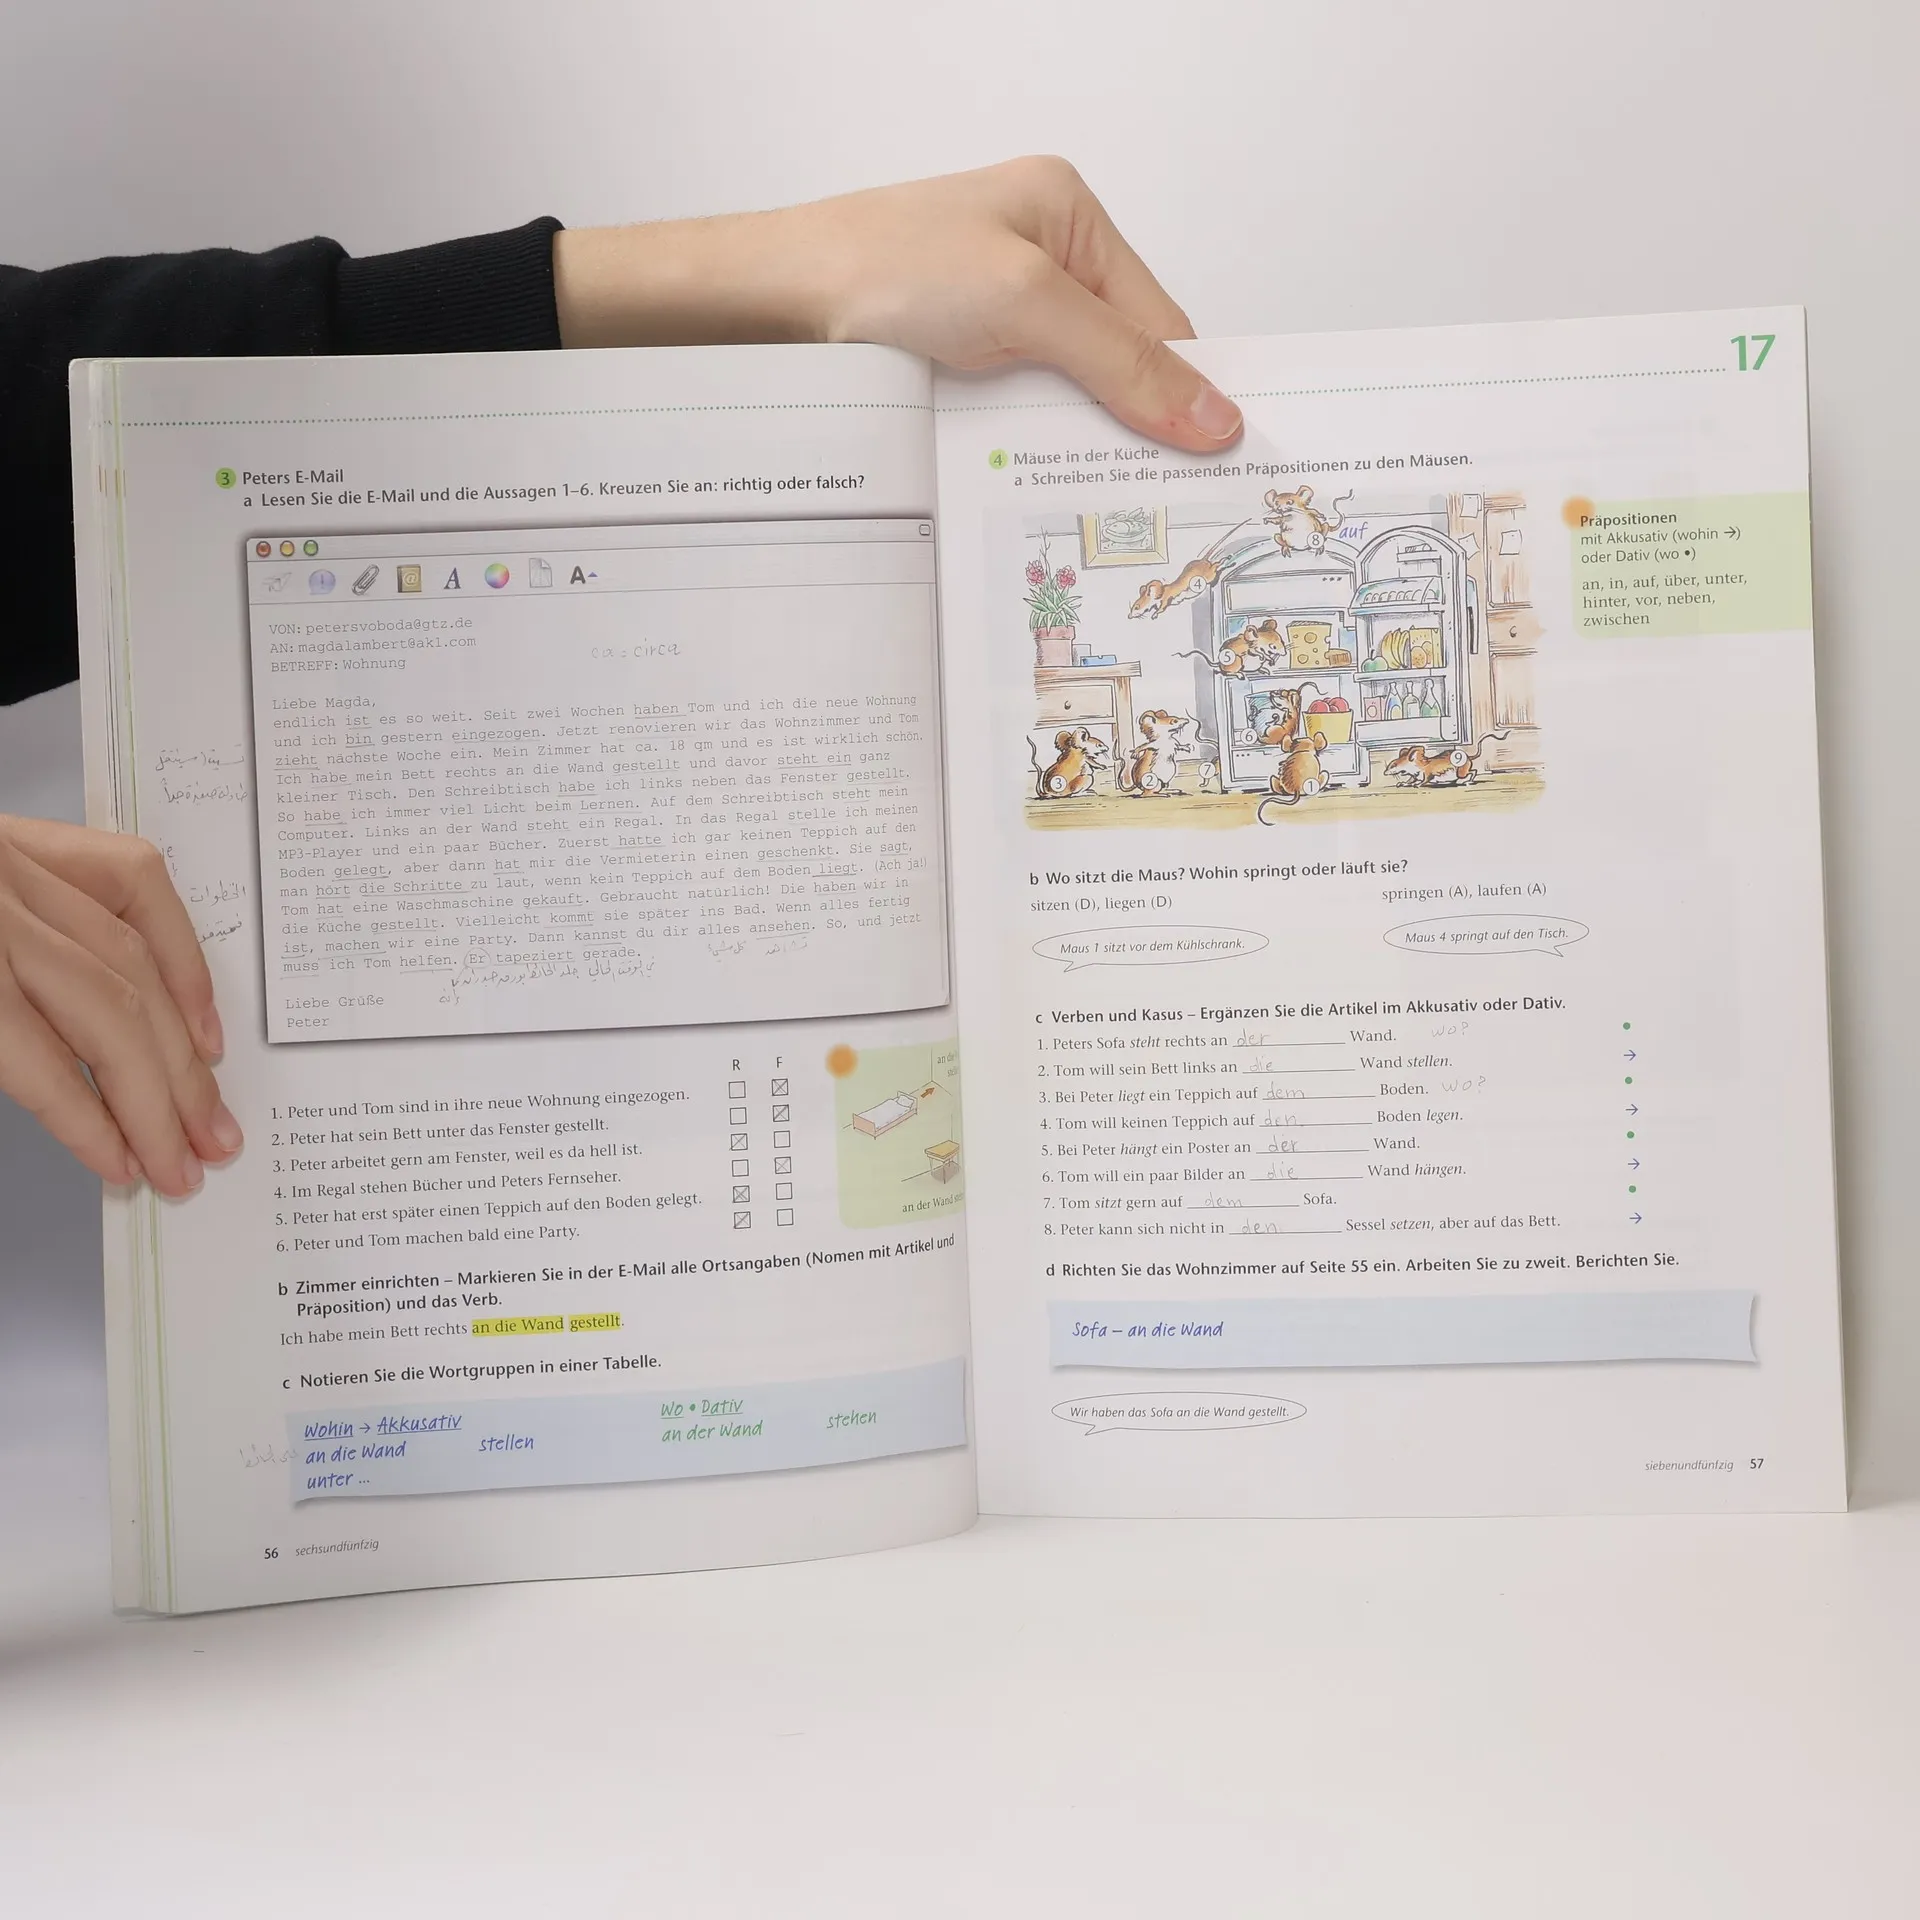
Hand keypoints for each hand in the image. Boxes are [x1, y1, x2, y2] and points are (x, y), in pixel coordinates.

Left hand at [0, 815, 240, 1195]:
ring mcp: (19, 866)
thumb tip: (75, 1113)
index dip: (90, 1123)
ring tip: (208, 1111)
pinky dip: (179, 953)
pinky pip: (137, 885)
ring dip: (182, 1049)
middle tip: (192, 1158)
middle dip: (159, 1097)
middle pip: (107, 1011)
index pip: (40, 1058)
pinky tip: (197, 1019)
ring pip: (133, 963)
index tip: (126, 1169)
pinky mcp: (35, 841)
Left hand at [552, 156, 1243, 451]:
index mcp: (1068, 217)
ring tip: (1097, 500)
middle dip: (1133, 426)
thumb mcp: (1024, 306)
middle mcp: (1035, 263)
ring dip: (1074, 448)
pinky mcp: (955, 366)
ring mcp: (992, 317)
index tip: (1219, 459)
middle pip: (1119, 366)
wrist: (766, 306)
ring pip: (1068, 401)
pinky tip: (1032, 487)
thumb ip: (1123, 362)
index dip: (1188, 392)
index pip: (1162, 321)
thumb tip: (1212, 414)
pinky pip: (1018, 420)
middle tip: (1162, 498)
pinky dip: (1028, 455)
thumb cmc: (878, 270)